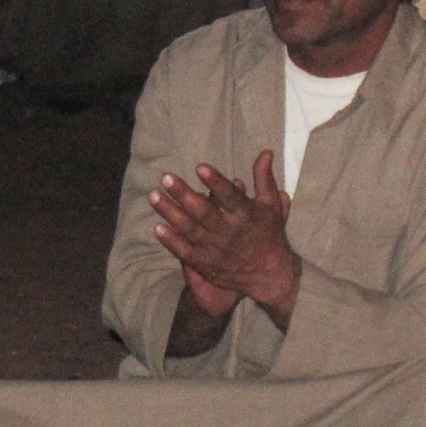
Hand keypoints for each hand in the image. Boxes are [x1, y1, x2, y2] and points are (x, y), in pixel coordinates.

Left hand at [149, 150, 301, 325]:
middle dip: (184, 195)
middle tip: (166, 177)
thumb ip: (264, 178)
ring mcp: (215, 249)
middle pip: (204, 212)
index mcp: (246, 215)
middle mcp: (229, 232)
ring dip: (170, 213)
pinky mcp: (205, 263)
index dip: (215, 183)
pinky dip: (171, 241)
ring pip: (190, 230)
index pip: (230, 197)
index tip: (200, 167)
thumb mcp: (271, 205)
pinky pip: (185, 252)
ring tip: (154, 195)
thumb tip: (265, 151)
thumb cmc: (268, 233)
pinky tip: (157, 227)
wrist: (268, 275)